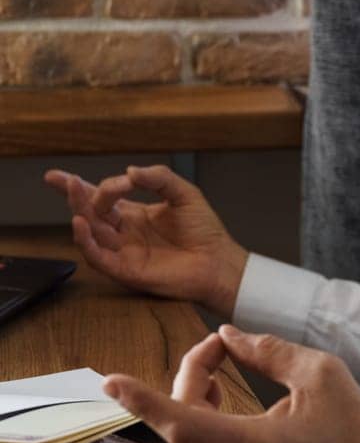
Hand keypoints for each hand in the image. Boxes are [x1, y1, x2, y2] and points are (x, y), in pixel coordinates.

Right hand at [42, 164, 248, 317]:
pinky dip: (86, 242)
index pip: (101, 197)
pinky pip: (98, 257)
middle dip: (75, 195)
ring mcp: (123, 251)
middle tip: (65, 180)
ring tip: (75, 192)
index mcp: (135, 213)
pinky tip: (81, 224)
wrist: (219, 261)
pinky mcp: (126, 270)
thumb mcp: (184, 193)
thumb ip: (158, 178)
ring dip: (81, 211)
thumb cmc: (204, 230)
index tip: (57, 175)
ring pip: (92, 231)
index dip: (79, 186)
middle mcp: (124, 232)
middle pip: (92, 212)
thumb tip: (130, 171)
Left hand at [102, 325, 359, 442]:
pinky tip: (223, 396)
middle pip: (183, 423)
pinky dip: (206, 420)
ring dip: (196, 398)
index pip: (183, 424)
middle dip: (191, 375)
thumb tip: (228, 336)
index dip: (144, 402)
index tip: (110, 383)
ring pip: (190, 440)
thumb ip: (268, 350)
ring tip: (221, 363)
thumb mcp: (320, 374)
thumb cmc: (356, 431)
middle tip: (219, 343)